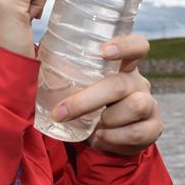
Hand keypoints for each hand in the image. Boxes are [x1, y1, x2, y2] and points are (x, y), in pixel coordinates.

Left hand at [50, 34, 161, 155]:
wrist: (101, 135)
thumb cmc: (85, 101)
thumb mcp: (77, 83)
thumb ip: (64, 67)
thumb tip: (31, 49)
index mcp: (122, 65)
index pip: (137, 46)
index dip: (125, 46)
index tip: (102, 51)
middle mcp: (138, 82)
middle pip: (120, 84)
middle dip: (86, 100)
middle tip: (60, 112)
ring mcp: (149, 104)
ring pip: (134, 107)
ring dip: (105, 120)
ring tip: (92, 126)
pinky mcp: (153, 128)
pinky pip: (136, 133)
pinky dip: (113, 138)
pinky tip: (100, 137)